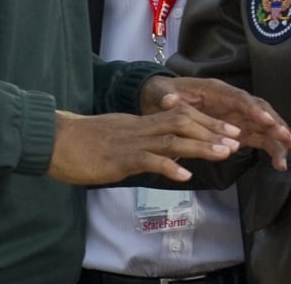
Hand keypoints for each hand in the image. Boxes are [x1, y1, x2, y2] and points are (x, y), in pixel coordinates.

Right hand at [46, 108, 241, 185]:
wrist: (53, 139)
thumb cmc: (81, 142)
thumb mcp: (117, 137)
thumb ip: (141, 141)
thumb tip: (163, 152)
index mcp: (141, 123)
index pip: (181, 116)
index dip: (207, 121)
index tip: (229, 129)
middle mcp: (141, 128)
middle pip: (184, 123)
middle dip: (213, 131)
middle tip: (237, 139)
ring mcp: (131, 142)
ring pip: (173, 139)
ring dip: (201, 146)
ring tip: (223, 153)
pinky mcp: (119, 158)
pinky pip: (148, 160)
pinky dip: (169, 166)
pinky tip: (186, 174)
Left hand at [141, 76, 290, 171]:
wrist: (164, 99)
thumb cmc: (166, 93)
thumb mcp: (162, 93)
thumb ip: (166, 97)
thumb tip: (169, 101)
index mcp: (218, 91)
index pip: (241, 99)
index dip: (255, 110)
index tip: (268, 121)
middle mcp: (233, 103)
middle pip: (260, 111)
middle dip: (275, 125)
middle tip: (288, 139)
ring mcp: (237, 117)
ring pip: (263, 127)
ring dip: (277, 140)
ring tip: (286, 158)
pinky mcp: (238, 131)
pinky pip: (258, 139)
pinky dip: (270, 149)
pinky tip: (279, 163)